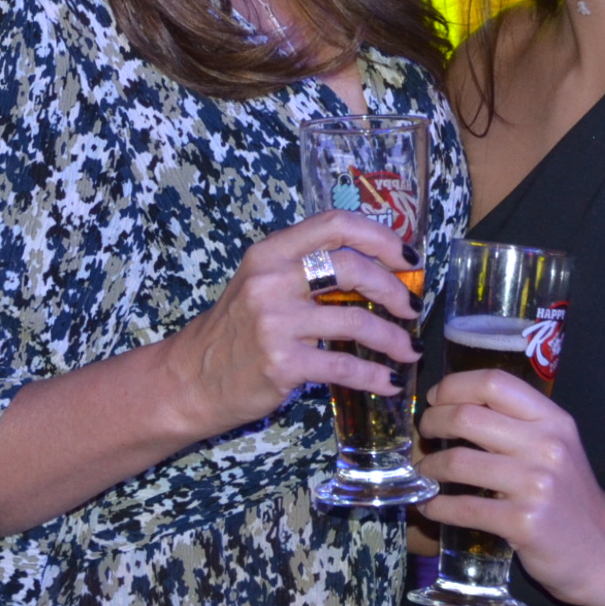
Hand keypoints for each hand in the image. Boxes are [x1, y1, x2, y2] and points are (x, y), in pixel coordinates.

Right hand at [161, 209, 420, 436]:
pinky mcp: (282, 362)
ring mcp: (275, 322)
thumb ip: (308, 271)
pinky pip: (344, 366)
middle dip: (393, 288)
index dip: (380, 236)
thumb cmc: (236, 331)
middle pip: (352, 267)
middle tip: (411, 307)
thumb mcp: (263, 284)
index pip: (335, 224)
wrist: (193, 378)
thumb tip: (379, 271)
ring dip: (393, 337)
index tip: (407, 258)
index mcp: (270, 252)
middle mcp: (271, 280)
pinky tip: (389, 381)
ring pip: (355, 320)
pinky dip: (375, 375)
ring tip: (408, 349)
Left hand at [415, 369, 604, 605]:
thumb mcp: (555, 447)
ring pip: (458, 462)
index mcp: (553, 420)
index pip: (494, 382)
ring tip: (425, 473)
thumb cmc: (570, 496)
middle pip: (467, 416)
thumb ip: (515, 424)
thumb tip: (451, 408)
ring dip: (429, 467)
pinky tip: (431, 505)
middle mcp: (546, 446)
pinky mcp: (523, 522)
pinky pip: (464, 507)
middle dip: (433, 422)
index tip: (436, 399)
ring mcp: (535, 485)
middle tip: (425, 433)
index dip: (454, 385)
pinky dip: (437, 505)